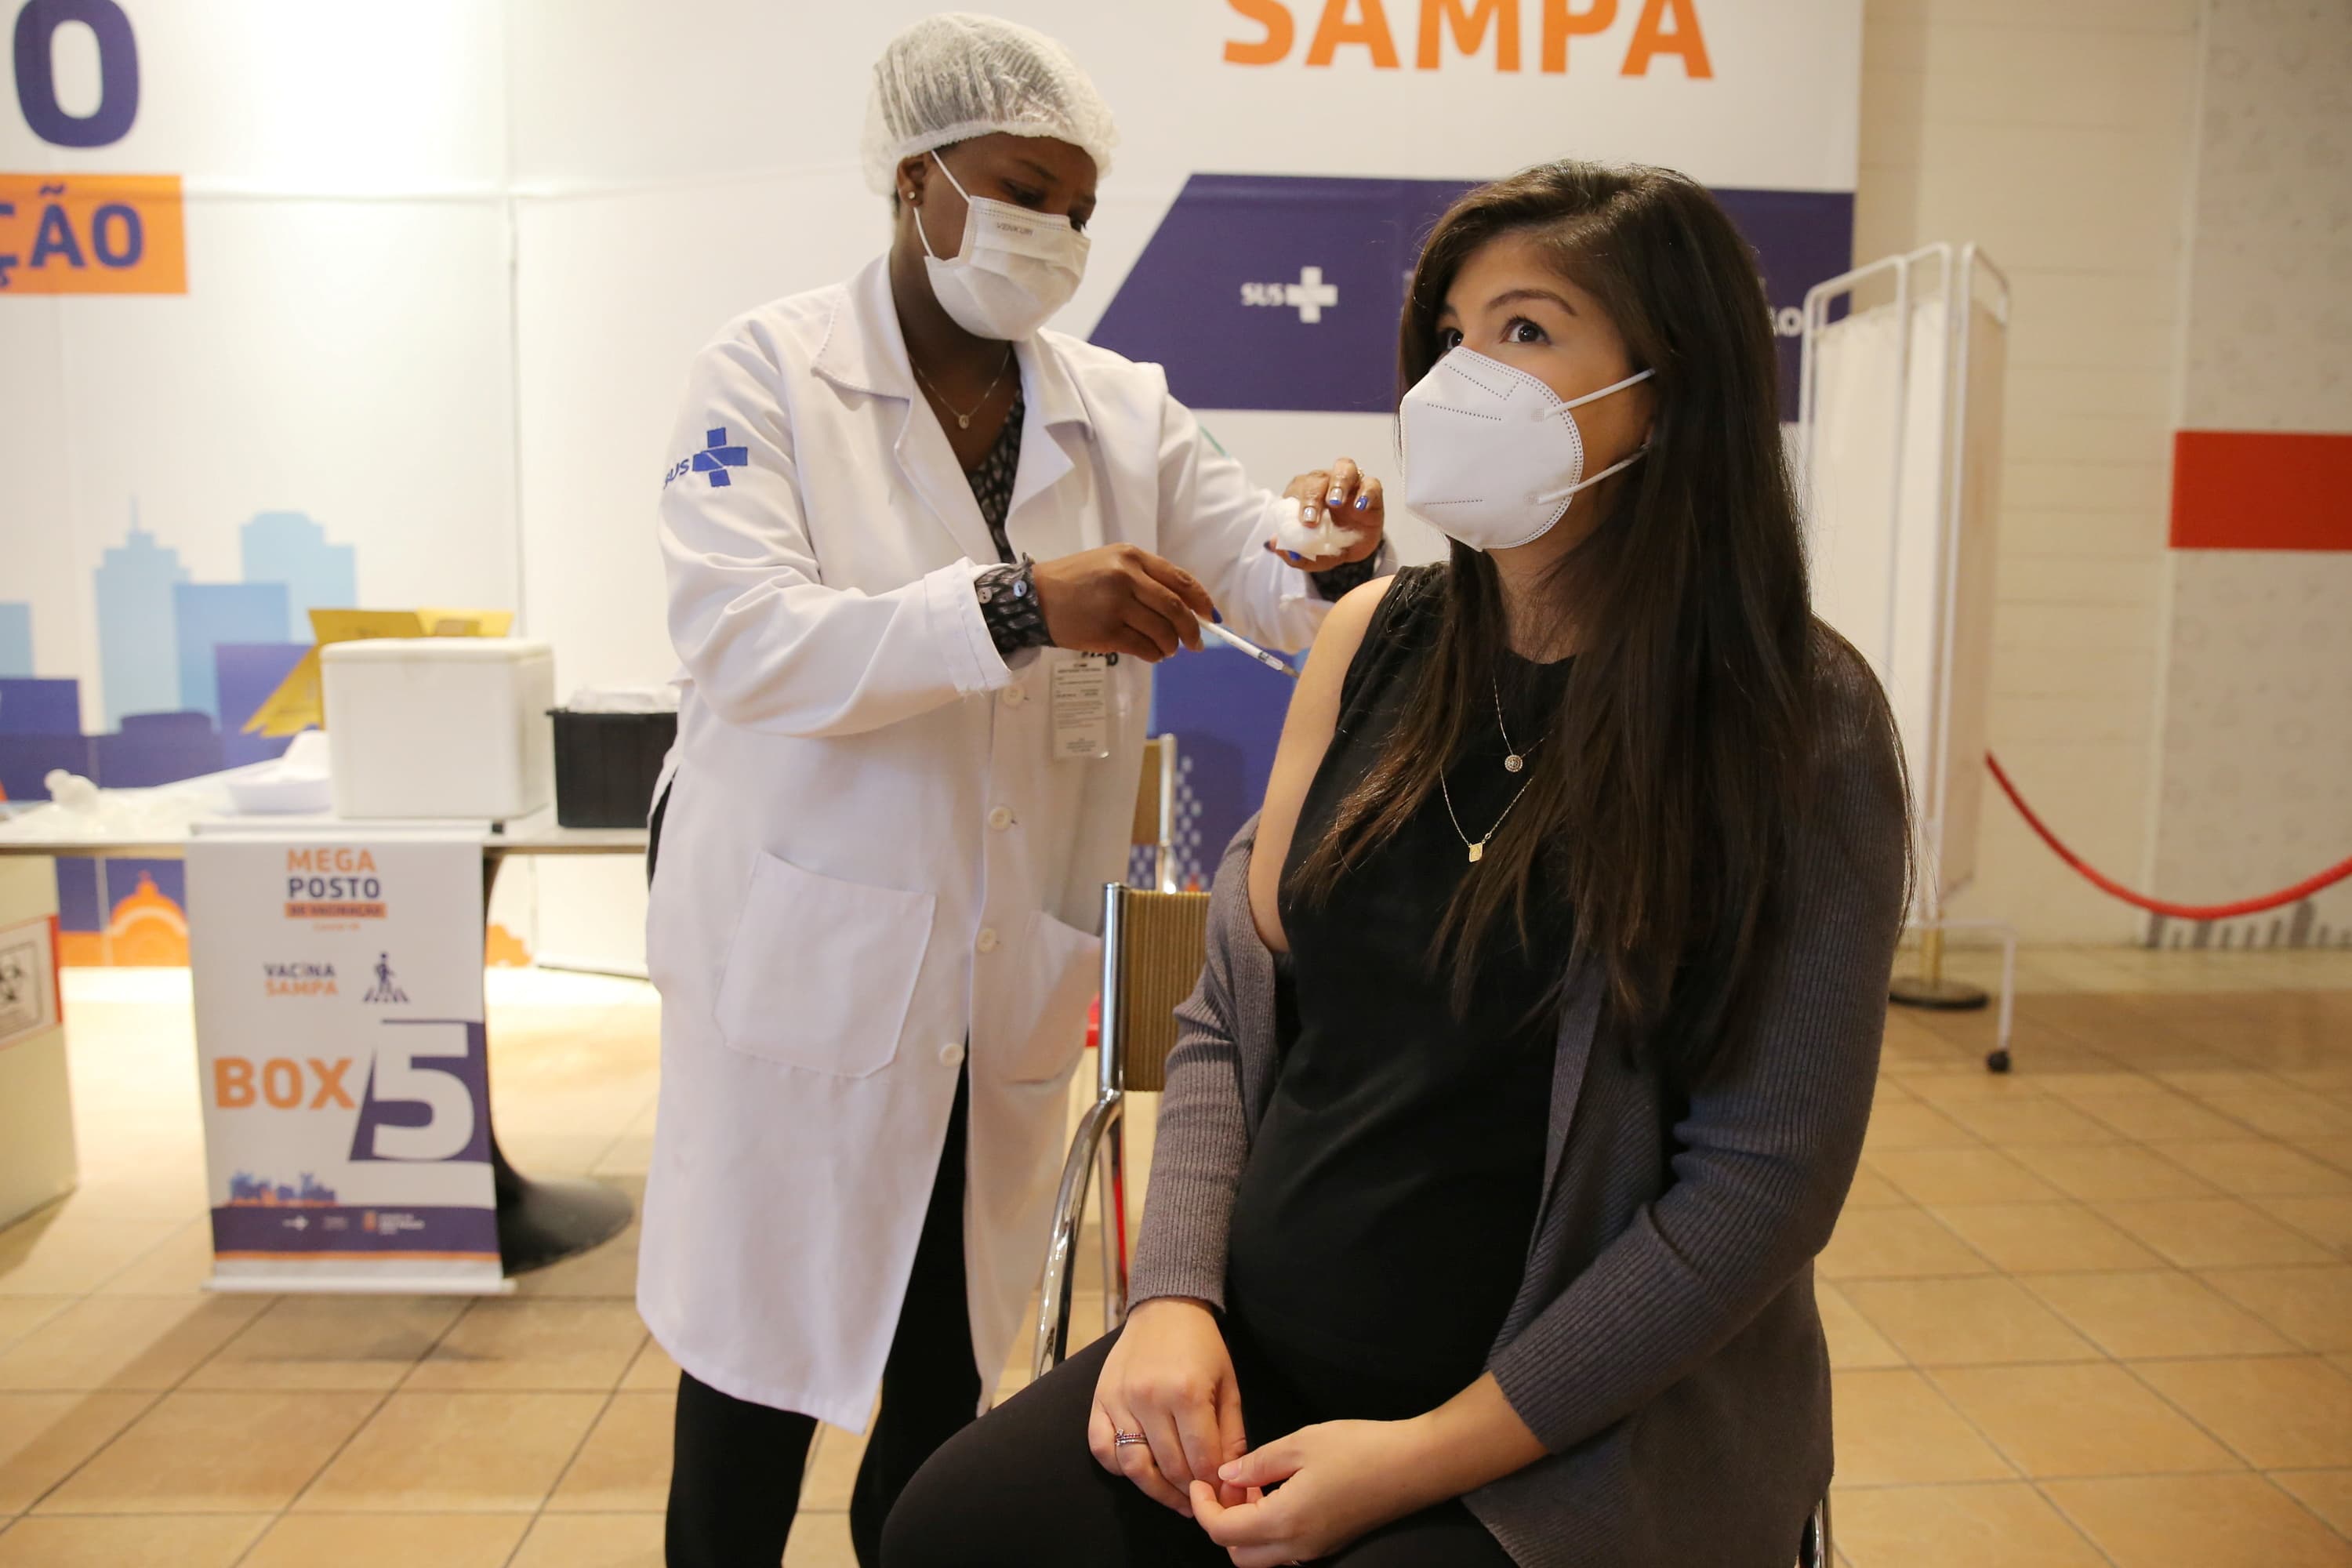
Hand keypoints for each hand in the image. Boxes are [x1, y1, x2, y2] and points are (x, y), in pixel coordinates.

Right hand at [1034, 545, 1216, 660]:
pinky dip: (1154, 654)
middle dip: (1191, 629)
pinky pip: (1144, 647)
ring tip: (1168, 649)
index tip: (1210, 616)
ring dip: (1171, 645)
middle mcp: (1126, 577)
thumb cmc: (1074, 581)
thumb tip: (1185, 608)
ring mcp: (1116, 605)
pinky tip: (1152, 654)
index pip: (1179, 579)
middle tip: (1195, 643)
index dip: (1200, 600)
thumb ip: (1145, 579)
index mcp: (1131, 557)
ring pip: (1162, 631)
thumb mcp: (1110, 564)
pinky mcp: (1106, 631)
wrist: (1034, 598)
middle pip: (1175, 608)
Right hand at [1089, 1298, 1249, 1518]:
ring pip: (1134, 1466)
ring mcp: (1120, 1400)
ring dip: (1157, 1491)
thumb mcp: (1228, 1384)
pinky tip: (1140, 1470)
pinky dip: (1119, 1467)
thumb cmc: (1203, 1346)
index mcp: (1188, 1392)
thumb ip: (1231, 1434)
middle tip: (1203, 1503)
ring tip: (1176, 1499)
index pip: (1201, 1459)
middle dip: (1191, 1493)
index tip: (1224, 1497)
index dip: (1216, 1485)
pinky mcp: (1099, 1400)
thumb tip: (1230, 1478)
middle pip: (1170, 1467)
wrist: (1165, 1308)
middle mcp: (1150, 1399)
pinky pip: (1102, 1449)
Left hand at [1190, 1419, 1434, 1566]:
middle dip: (1222, 1521)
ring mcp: (1315, 1550)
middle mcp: (1296, 1547)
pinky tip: (1278, 1492)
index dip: (1202, 1506)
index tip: (1201, 1480)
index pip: (1222, 1531)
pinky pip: (1284, 1551)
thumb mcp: (1300, 1443)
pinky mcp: (1329, 1544)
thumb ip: (1257, 1463)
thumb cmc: (1358, 1448)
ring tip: (1254, 1483)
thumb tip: (1225, 1474)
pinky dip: (1268, 1529)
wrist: (1415, 1466)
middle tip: (1231, 1482)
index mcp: (1284, 1521)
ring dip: (1245, 1527)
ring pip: (1261, 1557)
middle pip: (1237, 1554)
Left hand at [1269, 458, 1384, 569]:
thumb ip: (1294, 553)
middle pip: (1317, 478)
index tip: (1304, 522)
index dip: (1298, 502)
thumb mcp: (1311, 556)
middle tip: (1312, 519)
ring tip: (1335, 502)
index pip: (1297, 489)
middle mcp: (1326, 482)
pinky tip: (1360, 506)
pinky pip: (1371, 484)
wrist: (1355, 549)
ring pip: (1344, 468)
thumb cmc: (1328, 544)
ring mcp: (1350, 484)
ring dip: (1338, 483)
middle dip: (1313, 497)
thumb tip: (1274, 545)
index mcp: (1305, 494)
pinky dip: (1366, 492)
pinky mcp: (1372, 491)